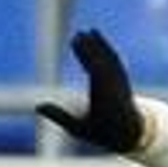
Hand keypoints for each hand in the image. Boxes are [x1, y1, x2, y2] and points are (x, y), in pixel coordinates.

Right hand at [37, 29, 144, 152]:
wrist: (130, 134)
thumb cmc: (102, 133)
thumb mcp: (79, 129)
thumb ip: (59, 117)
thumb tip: (38, 107)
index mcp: (104, 95)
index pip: (94, 68)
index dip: (84, 53)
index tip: (75, 41)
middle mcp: (115, 86)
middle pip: (102, 60)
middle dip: (91, 46)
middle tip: (79, 34)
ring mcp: (121, 82)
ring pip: (111, 58)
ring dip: (101, 44)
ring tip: (91, 32)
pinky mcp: (124, 80)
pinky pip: (116, 61)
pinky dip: (108, 50)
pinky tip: (100, 42)